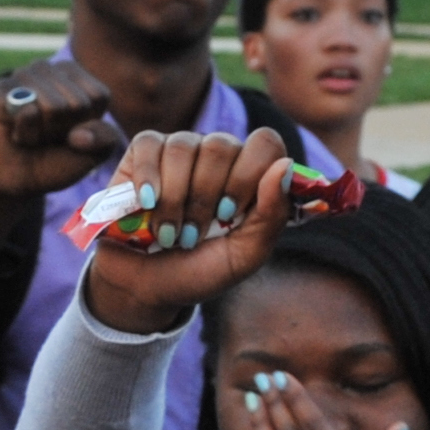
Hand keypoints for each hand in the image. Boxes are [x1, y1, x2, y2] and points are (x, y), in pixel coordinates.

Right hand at [0, 57, 122, 204]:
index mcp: (79, 79)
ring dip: (44, 133)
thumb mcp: (93, 153)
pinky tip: (18, 133)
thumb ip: (105, 138)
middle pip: (77, 103)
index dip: (87, 125)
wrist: (17, 179)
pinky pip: (27, 112)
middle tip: (48, 136)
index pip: (98, 96)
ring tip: (33, 134)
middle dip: (64, 130)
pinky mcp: (2, 88)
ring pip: (52, 105)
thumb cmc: (57, 161)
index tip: (72, 133)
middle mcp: (52, 70)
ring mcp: (25, 75)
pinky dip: (26, 133)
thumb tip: (78, 135)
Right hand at [77, 127, 289, 334]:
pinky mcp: (145, 150)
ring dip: (174, 198)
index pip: (265, 143)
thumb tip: (284, 165)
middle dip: (204, 197)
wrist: (144, 286)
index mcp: (250, 176)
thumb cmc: (198, 271)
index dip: (247, 175)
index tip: (229, 214)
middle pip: (221, 146)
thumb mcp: (243, 257)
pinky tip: (147, 205)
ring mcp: (182, 149)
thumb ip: (272, 216)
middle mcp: (219, 155)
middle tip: (194, 235)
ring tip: (168, 232)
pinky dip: (148, 179)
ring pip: (184, 146)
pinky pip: (150, 145)